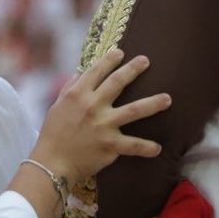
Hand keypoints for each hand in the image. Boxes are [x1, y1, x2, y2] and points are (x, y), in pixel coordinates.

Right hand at [30, 47, 170, 184]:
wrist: (51, 165)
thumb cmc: (52, 135)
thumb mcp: (57, 106)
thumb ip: (70, 88)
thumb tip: (80, 73)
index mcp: (78, 94)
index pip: (97, 70)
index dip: (110, 59)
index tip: (120, 52)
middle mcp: (93, 106)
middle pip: (117, 82)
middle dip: (133, 69)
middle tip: (146, 60)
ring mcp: (104, 125)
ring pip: (134, 110)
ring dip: (153, 103)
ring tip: (168, 99)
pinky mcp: (110, 145)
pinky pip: (132, 145)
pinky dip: (146, 147)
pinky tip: (158, 147)